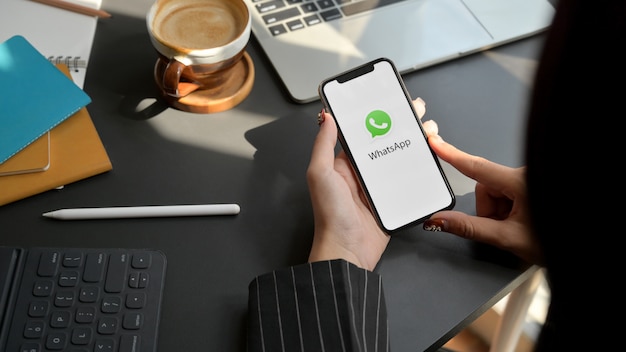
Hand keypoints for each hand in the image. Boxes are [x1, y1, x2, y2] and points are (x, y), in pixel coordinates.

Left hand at [306, 98, 431, 269]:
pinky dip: (421, 167)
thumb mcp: (320, 175)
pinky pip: (410, 179)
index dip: (378, 115)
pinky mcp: (394, 200)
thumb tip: (327, 116)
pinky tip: (432, 156)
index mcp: (345, 163)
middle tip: (419, 112)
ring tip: (429, 131)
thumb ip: (323, 145)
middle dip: (403, 124)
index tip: (392, 99)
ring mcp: (380, 186)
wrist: (348, 252)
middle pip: (387, 141)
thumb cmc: (330, 215)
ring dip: (416, 142)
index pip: (363, 132)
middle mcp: (363, 172)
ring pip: (401, 157)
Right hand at [423, 134, 542, 264]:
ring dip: (498, 211)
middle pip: (486, 186)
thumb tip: (440, 220)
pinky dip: (507, 209)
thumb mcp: (507, 238)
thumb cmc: (554, 242)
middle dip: (488, 209)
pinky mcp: (530, 185)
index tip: (435, 143)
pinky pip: (507, 193)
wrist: (581, 249)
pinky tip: (521, 222)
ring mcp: (528, 180)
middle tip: (503, 229)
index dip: (452, 155)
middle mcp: (524, 175)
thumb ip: (470, 227)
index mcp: (520, 182)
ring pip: (496, 192)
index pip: (477, 167)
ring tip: (516, 228)